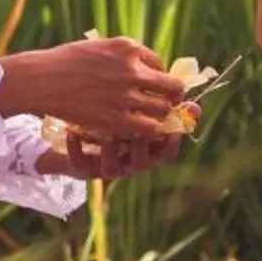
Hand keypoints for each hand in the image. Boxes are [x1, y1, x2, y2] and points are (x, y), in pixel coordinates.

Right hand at [0, 36, 191, 137]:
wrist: (42, 80)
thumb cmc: (65, 62)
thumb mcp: (98, 46)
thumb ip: (122, 56)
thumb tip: (143, 67)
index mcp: (128, 48)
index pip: (160, 63)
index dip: (157, 75)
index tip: (150, 84)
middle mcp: (132, 70)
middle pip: (171, 86)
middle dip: (172, 95)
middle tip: (166, 102)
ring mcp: (126, 95)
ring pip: (163, 109)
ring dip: (161, 114)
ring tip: (152, 117)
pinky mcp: (117, 118)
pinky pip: (149, 127)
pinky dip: (150, 129)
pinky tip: (141, 129)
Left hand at [57, 111, 194, 179]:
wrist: (74, 131)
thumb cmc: (113, 117)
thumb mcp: (136, 108)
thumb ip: (159, 101)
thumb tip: (188, 92)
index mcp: (146, 150)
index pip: (166, 153)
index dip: (171, 143)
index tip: (173, 128)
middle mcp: (129, 163)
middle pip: (142, 162)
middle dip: (141, 145)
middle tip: (139, 127)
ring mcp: (105, 167)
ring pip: (112, 168)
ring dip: (111, 150)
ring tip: (107, 131)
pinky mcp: (82, 168)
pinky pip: (80, 163)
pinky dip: (77, 148)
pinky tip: (73, 131)